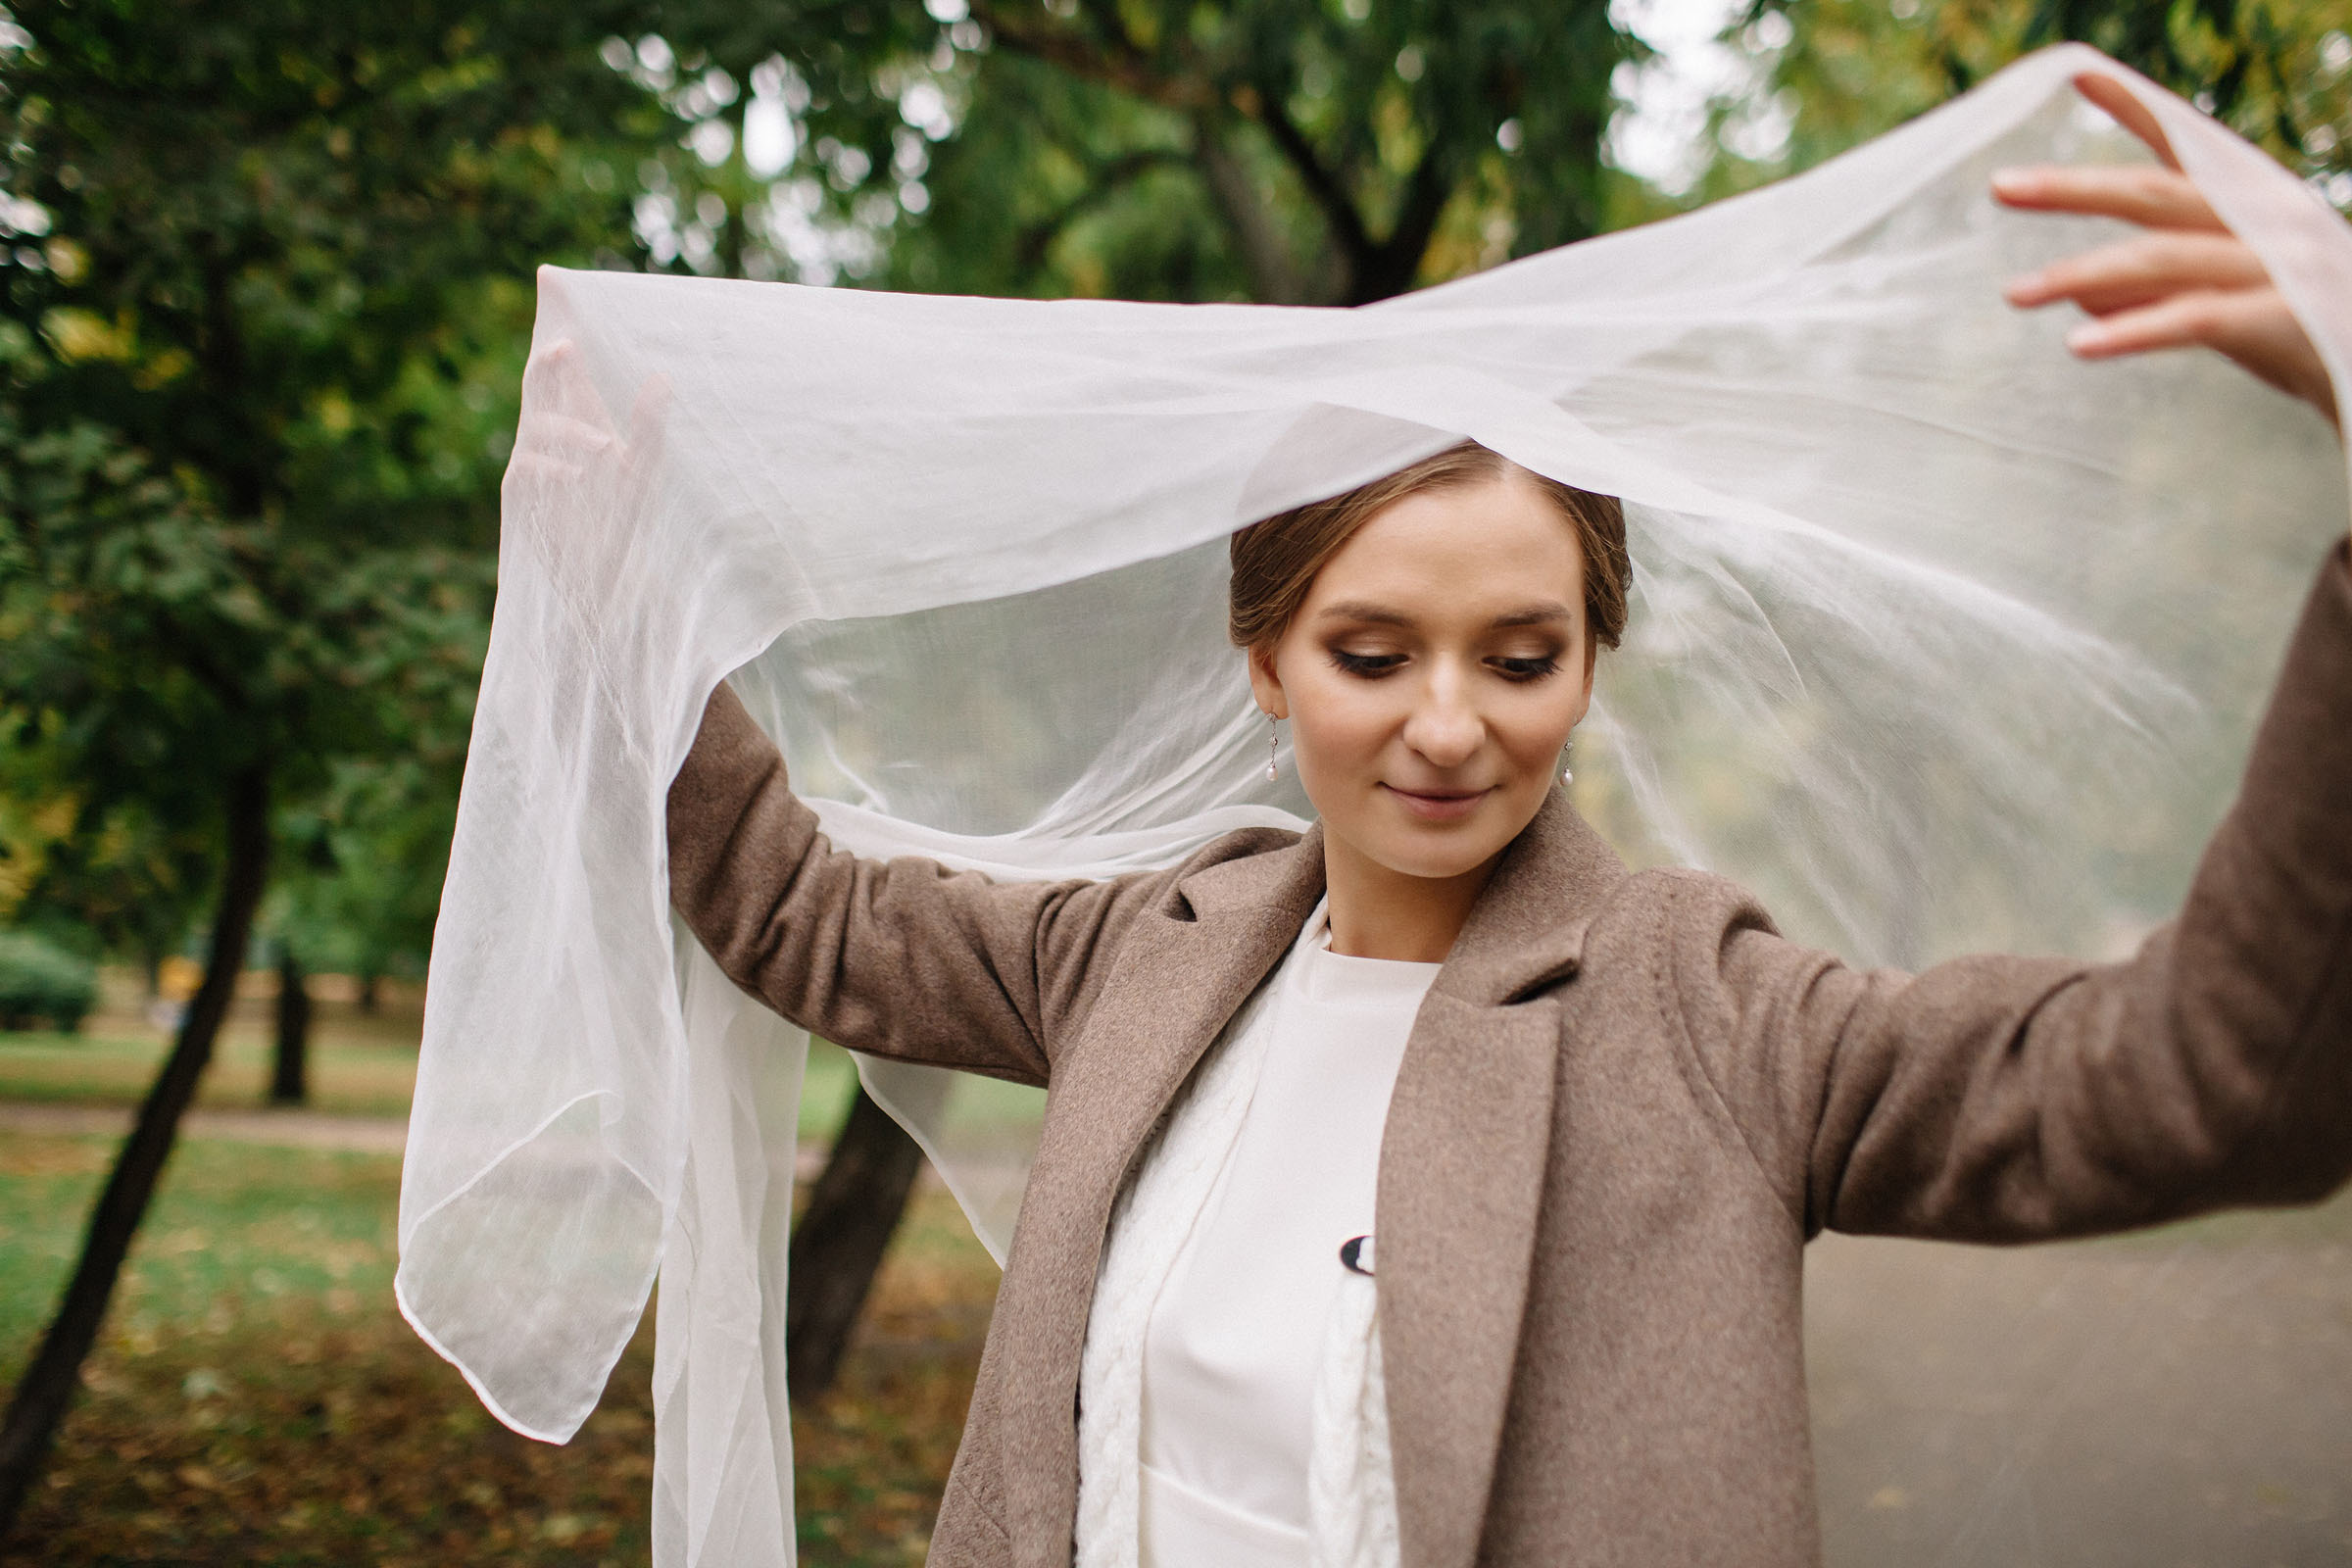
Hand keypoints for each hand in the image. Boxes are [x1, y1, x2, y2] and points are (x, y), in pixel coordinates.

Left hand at [1992, 72, 2338, 431]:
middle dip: (2075, 188)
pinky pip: (2193, 319)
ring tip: (2015, 294)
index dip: (2135, 106)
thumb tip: (2083, 292)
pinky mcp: (2280, 318)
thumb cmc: (2300, 330)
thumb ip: (2155, 289)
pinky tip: (2078, 343)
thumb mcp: (2221, 301)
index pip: (2185, 144)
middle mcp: (2262, 220)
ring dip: (2080, 274)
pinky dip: (2132, 330)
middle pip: (2154, 193)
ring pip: (2161, 257)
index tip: (2080, 74)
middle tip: (2002, 186)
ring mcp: (2275, 265)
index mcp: (2248, 204)